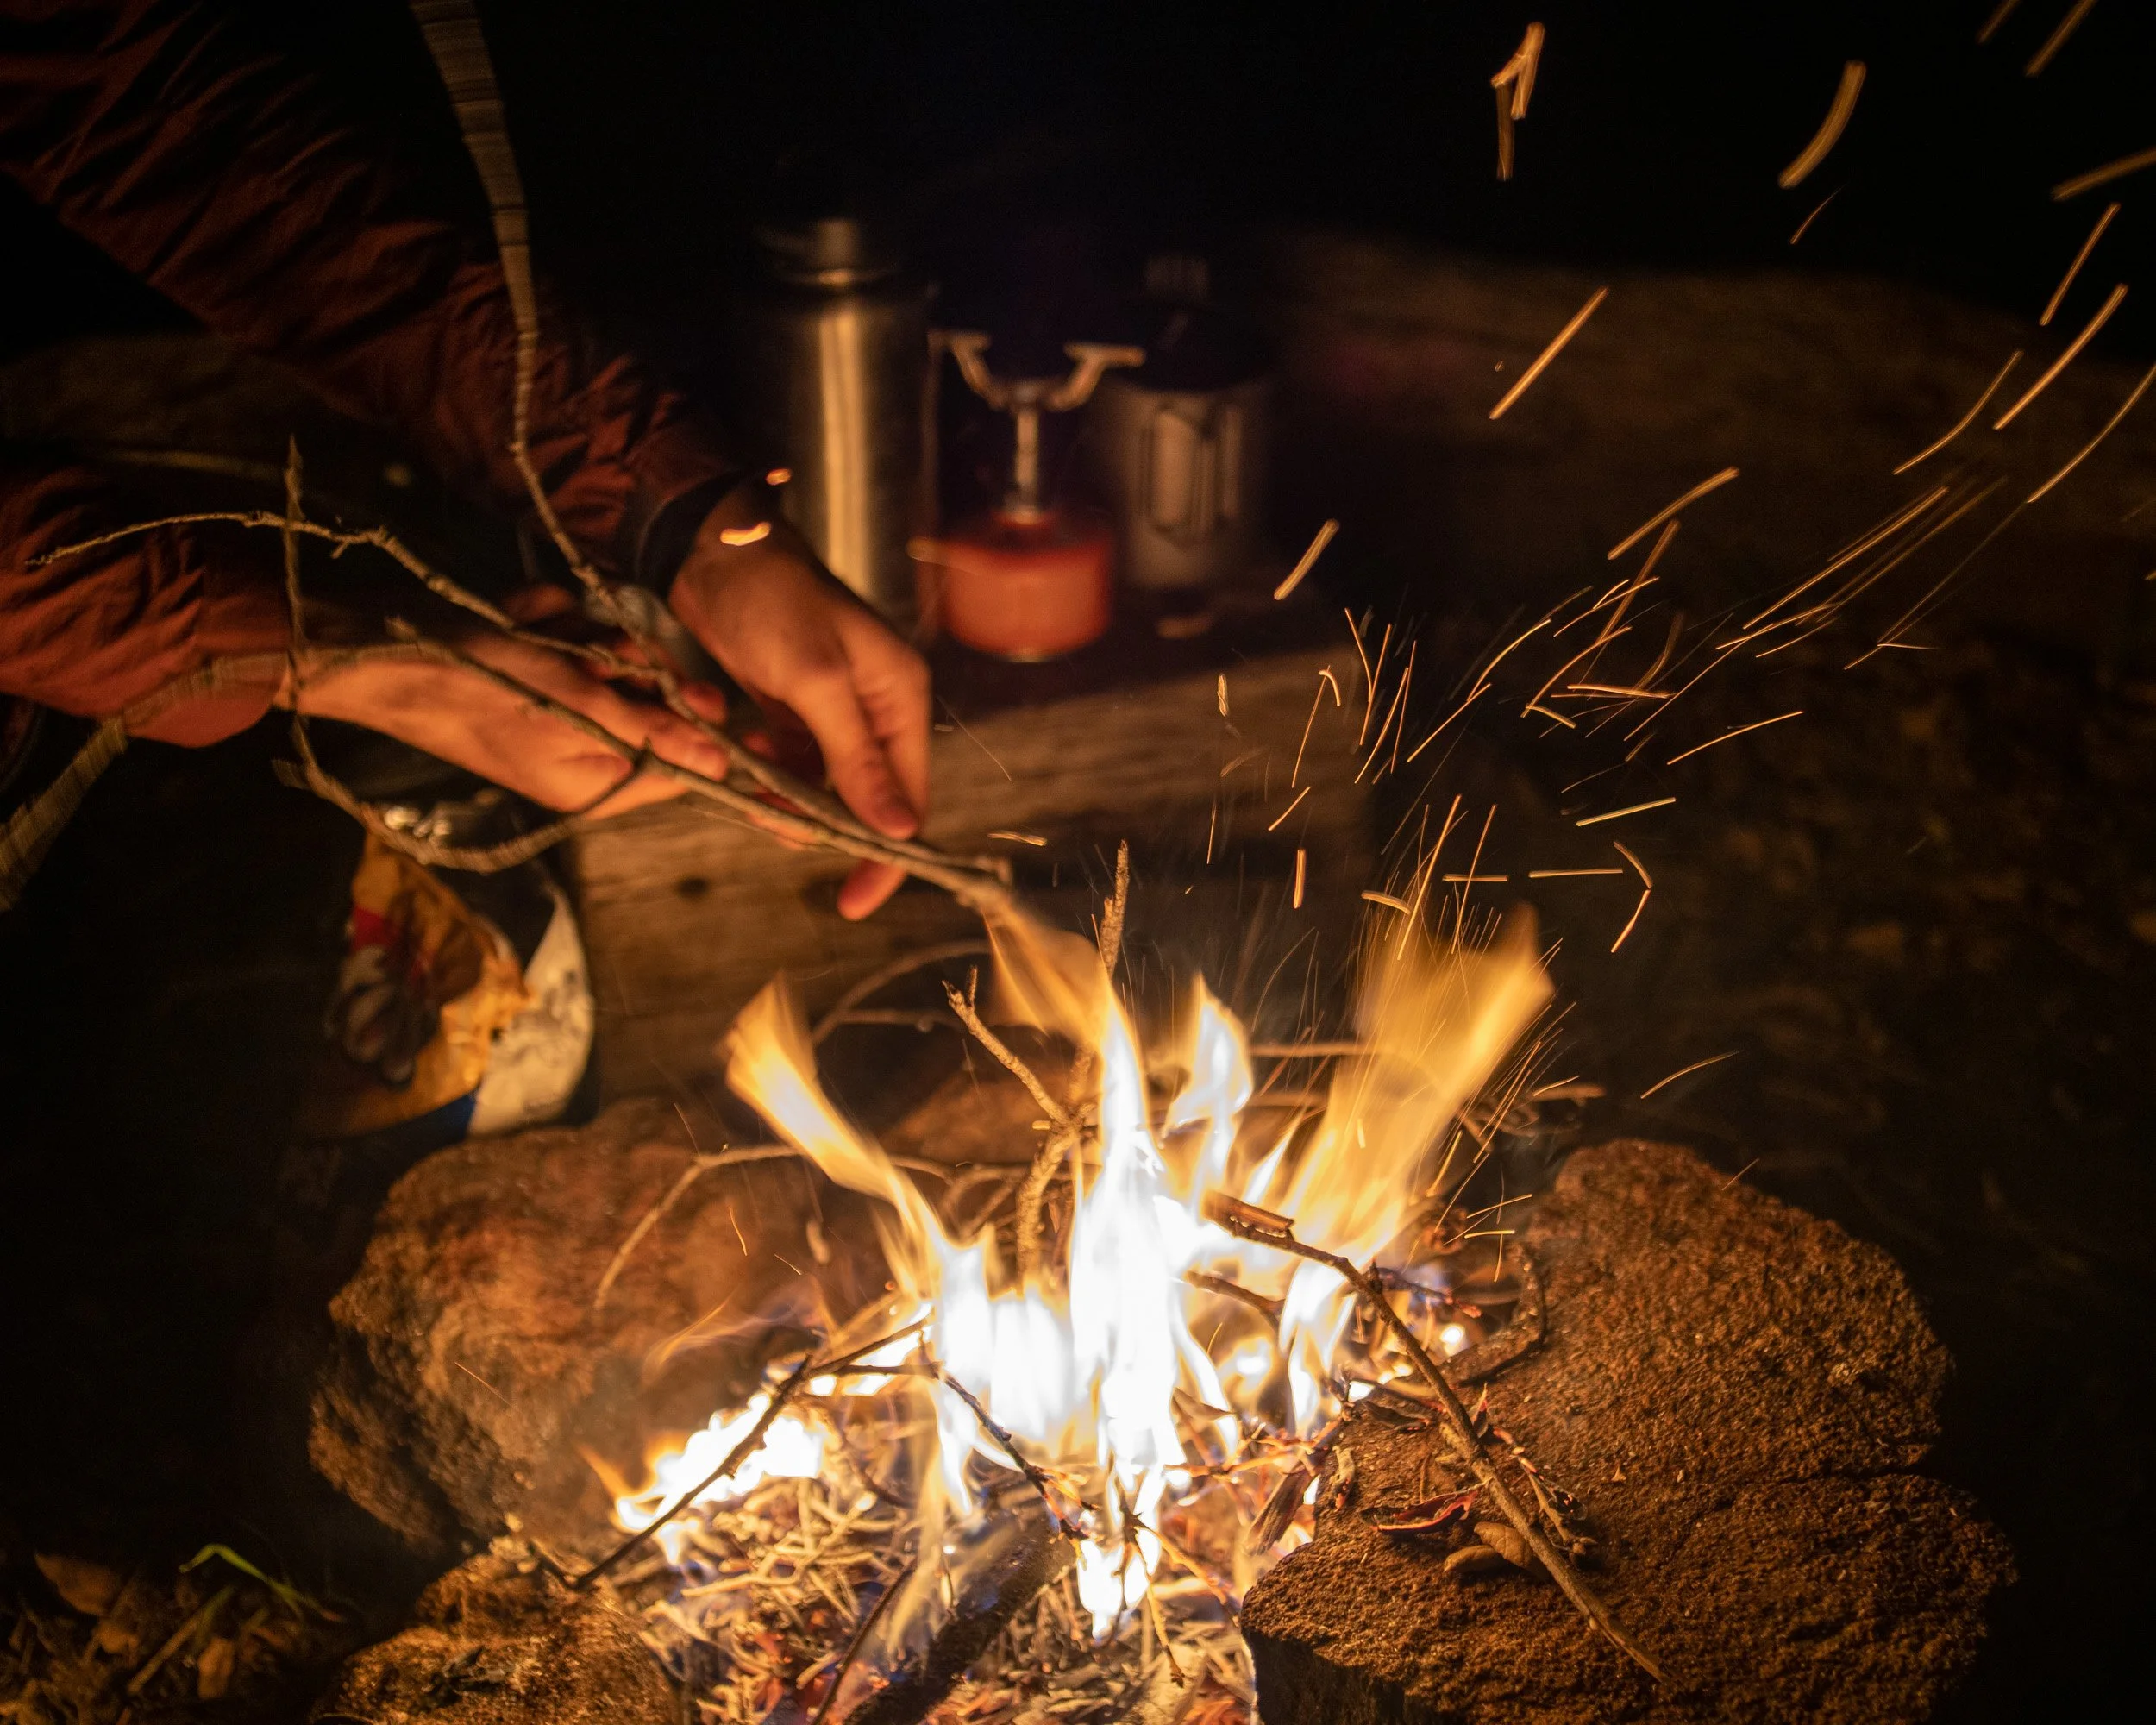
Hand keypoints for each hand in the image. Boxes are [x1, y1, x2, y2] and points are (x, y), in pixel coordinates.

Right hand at [292, 632, 729, 817]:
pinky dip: (544, 620)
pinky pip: (564, 638)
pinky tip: (517, 616)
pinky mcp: (526, 670)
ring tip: (537, 630)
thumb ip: (651, 734)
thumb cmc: (478, 683)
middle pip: (644, 707)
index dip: (691, 724)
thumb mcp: (575, 706)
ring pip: (605, 664)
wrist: (379, 644)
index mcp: (591, 783)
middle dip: (621, 668)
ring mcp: (549, 710)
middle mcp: (576, 753)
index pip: (676, 767)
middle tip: (594, 652)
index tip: (693, 687)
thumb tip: (723, 765)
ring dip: (578, 637)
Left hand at [666, 491, 929, 919]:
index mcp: (901, 698)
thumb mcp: (816, 681)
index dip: (886, 855)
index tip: (855, 901)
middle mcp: (878, 709)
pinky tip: (744, 765)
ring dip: (790, 801)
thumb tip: (900, 831)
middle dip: (828, 825)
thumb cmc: (772, 602)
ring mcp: (837, 711)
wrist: (713, 552)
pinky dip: (770, 776)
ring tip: (750, 794)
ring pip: (826, 788)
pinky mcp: (797, 709)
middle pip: (869, 799)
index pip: (909, 798)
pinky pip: (794, 765)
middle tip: (775, 826)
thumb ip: (856, 758)